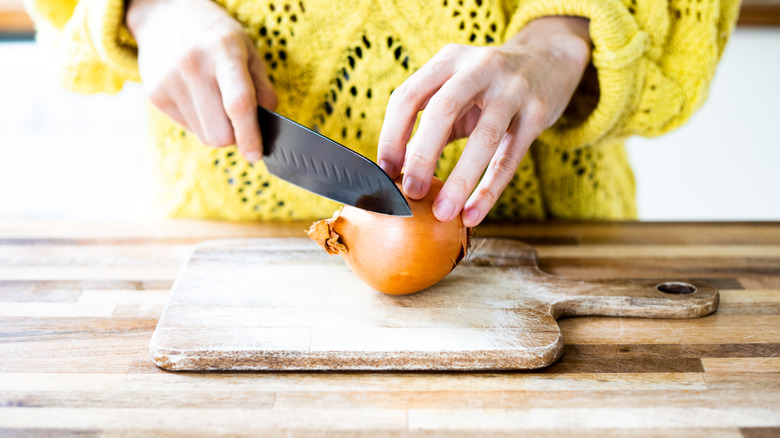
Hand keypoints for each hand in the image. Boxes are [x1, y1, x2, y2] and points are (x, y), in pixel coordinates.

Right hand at [127, 0, 276, 161]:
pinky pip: (188, 128)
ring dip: (217, 129)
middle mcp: (193, 66)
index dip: (249, 135)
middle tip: (240, 121)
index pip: (238, 103)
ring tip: (215, 101)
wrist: (163, 15)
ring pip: (204, 136)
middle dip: (235, 136)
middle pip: (219, 133)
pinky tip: (198, 98)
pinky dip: (199, 121)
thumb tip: (269, 121)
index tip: (255, 155)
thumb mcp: (247, 49)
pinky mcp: (155, 95)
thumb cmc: (215, 36)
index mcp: (224, 52)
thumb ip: (262, 87)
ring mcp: (169, 81)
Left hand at [377, 16, 590, 226]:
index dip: (392, 136)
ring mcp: (513, 88)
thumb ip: (427, 124)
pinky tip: (472, 214)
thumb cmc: (489, 86)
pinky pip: (510, 158)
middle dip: (423, 156)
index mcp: (448, 60)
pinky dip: (489, 190)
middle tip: (411, 193)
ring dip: (459, 180)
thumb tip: (395, 171)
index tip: (386, 172)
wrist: (550, 60)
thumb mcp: (456, 91)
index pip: (408, 96)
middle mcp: (480, 66)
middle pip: (443, 110)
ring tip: (443, 213)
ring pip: (484, 137)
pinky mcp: (538, 113)